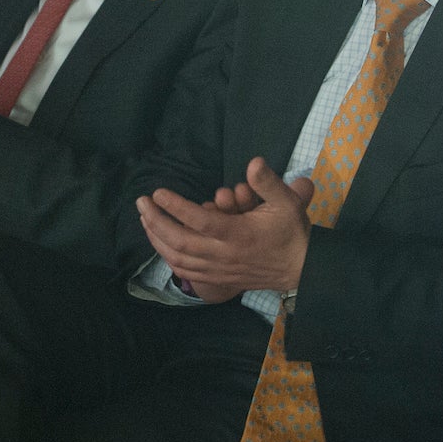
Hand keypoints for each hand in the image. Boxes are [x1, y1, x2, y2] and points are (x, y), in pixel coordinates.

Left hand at [135, 157, 315, 302]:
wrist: (300, 268)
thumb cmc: (291, 232)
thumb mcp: (287, 203)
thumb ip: (268, 182)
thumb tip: (253, 162)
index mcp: (237, 235)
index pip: (198, 220)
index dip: (175, 206)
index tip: (157, 192)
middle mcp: (223, 254)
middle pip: (179, 241)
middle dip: (155, 221)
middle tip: (141, 202)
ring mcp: (218, 269)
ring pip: (177, 258)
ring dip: (156, 239)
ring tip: (144, 219)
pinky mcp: (218, 278)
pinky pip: (185, 271)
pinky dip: (168, 256)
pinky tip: (160, 243)